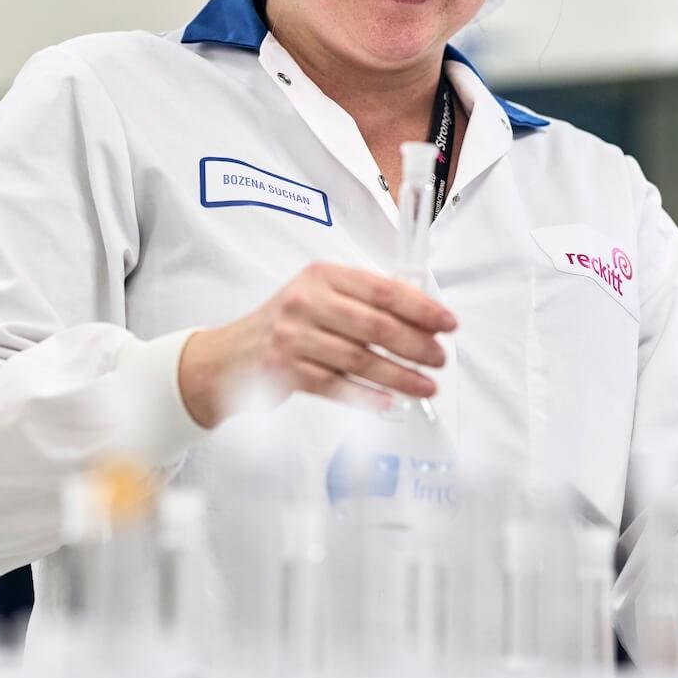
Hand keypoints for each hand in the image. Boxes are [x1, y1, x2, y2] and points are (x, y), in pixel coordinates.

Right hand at [177, 262, 456, 427]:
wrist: (229, 356)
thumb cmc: (286, 325)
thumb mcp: (318, 297)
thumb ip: (362, 302)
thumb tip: (422, 317)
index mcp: (321, 276)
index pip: (382, 289)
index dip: (420, 308)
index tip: (447, 323)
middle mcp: (305, 301)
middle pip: (376, 325)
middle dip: (416, 345)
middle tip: (440, 358)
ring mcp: (293, 337)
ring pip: (360, 359)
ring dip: (400, 375)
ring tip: (426, 385)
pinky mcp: (285, 370)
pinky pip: (337, 385)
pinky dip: (367, 395)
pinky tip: (389, 400)